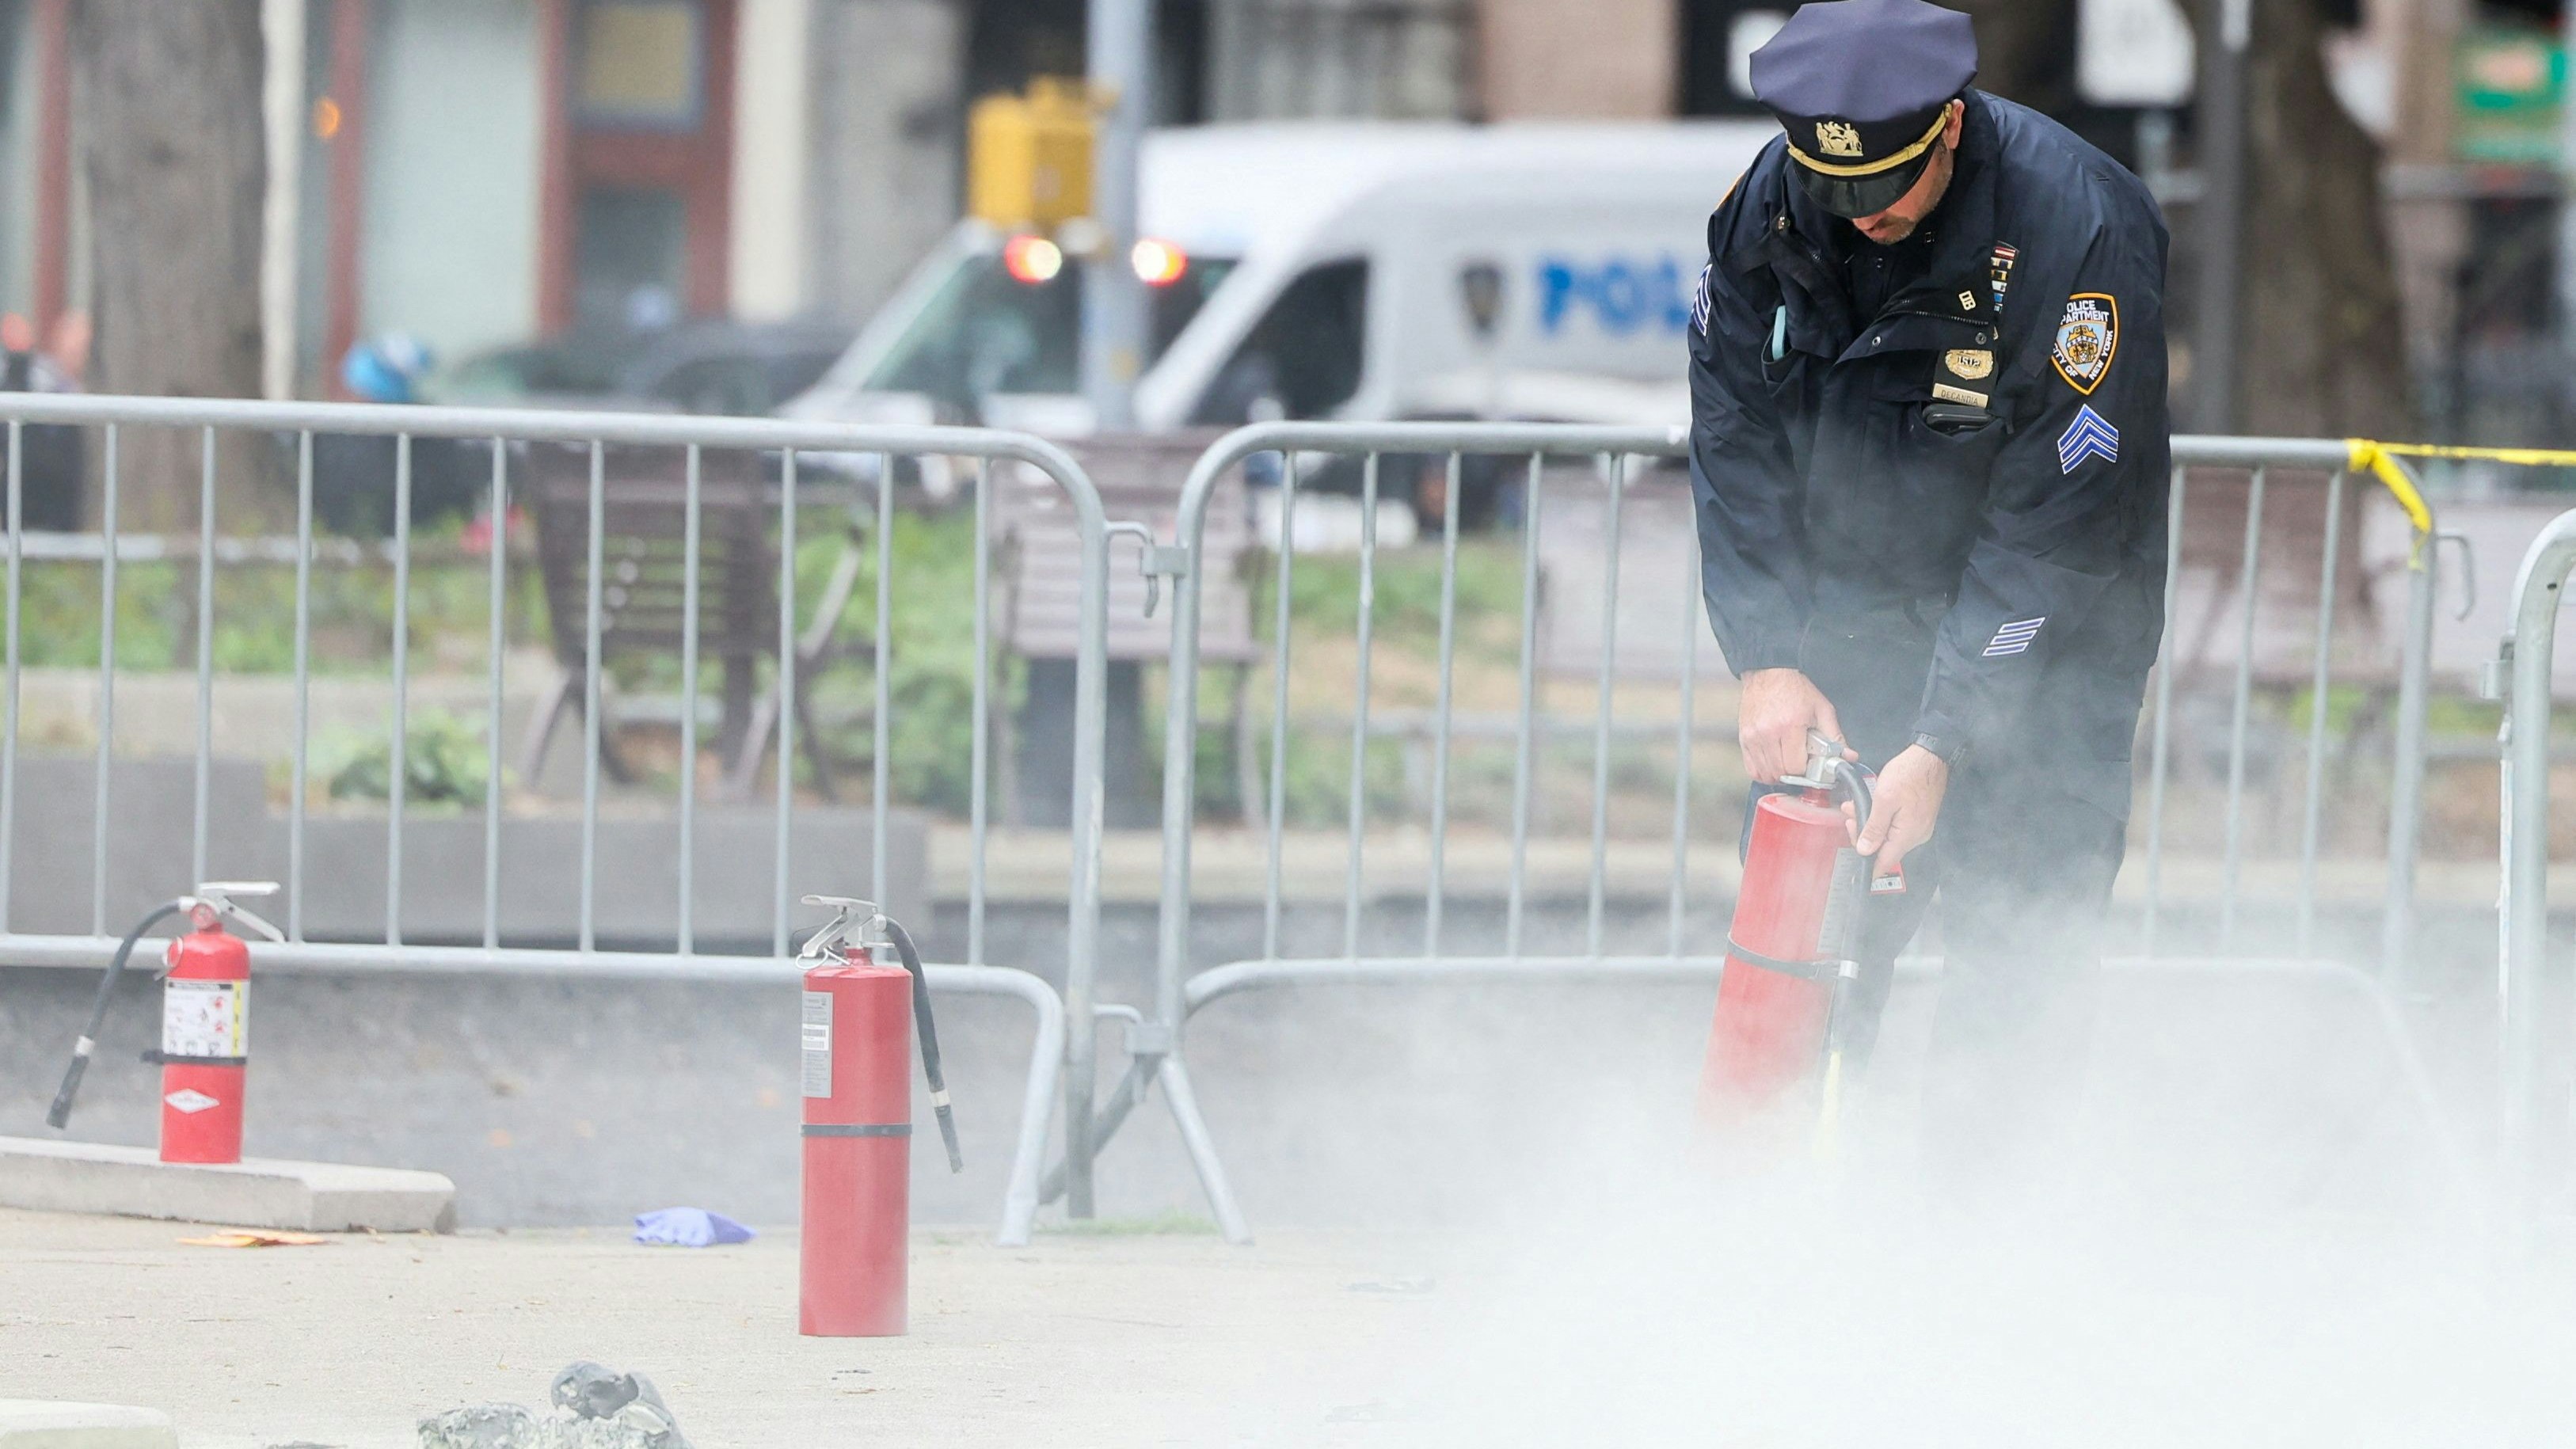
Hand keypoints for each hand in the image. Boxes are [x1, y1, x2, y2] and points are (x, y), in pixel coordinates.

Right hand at [1736, 669, 1850, 782]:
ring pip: (1765, 773)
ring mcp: (1753, 737)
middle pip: (1780, 772)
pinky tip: (1773, 765)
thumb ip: (1835, 736)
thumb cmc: (1796, 690)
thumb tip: (1848, 756)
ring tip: (1787, 764)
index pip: (1795, 767)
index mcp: (1790, 726)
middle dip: (1793, 774)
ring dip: (1779, 775)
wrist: (1769, 673)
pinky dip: (1763, 773)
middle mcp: (1768, 733)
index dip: (1805, 771)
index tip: (1810, 765)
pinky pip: (1751, 769)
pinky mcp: (1744, 738)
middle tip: (1800, 764)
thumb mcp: (1821, 709)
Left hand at [1851, 744, 1946, 877]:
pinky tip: (1869, 805)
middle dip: (1863, 834)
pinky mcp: (1918, 818)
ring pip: (1888, 836)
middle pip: (1884, 849)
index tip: (1852, 864)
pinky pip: (1896, 826)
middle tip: (1849, 817)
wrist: (1930, 757)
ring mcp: (1919, 828)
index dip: (1867, 865)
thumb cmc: (1908, 775)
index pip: (1885, 862)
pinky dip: (1881, 818)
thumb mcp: (1884, 800)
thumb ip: (1874, 827)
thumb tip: (1865, 851)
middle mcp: (1916, 837)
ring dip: (1870, 823)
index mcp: (1907, 836)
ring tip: (1854, 807)